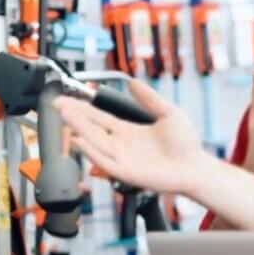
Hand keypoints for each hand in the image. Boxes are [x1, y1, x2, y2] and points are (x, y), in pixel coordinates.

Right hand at [55, 80, 206, 195]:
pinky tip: (81, 140)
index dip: (83, 108)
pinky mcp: (126, 172)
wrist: (196, 166)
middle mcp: (121, 145)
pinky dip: (92, 151)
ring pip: (95, 142)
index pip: (100, 118)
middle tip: (58, 104)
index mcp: (129, 131)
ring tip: (66, 115)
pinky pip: (105, 161)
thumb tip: (132, 82)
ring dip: (79, 129)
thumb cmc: (185, 144)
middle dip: (74, 116)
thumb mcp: (168, 112)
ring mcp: (122, 159)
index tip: (67, 99)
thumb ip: (150, 98)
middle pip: (92, 128)